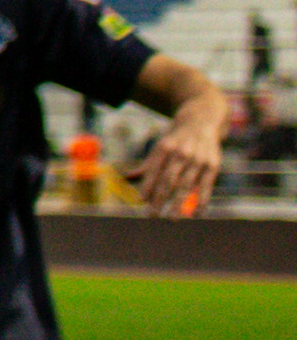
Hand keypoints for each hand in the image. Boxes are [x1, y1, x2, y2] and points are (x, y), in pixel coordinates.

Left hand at [139, 99, 227, 215]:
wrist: (202, 120)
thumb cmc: (176, 139)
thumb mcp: (160, 146)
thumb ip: (147, 165)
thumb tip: (126, 178)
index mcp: (164, 147)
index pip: (154, 170)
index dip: (148, 186)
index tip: (141, 200)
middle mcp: (181, 153)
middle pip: (168, 180)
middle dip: (159, 199)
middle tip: (151, 215)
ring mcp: (198, 159)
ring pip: (186, 185)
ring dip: (178, 204)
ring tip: (171, 218)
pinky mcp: (213, 165)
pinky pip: (206, 187)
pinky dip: (201, 201)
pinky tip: (195, 214)